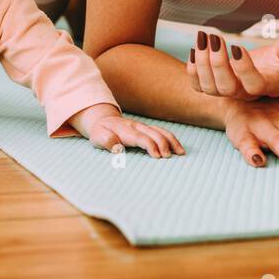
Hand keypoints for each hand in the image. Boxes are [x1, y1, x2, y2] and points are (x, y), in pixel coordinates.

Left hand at [68, 103, 184, 158]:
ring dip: (172, 141)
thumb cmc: (101, 132)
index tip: (158, 157)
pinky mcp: (147, 130)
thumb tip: (118, 148)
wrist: (103, 120)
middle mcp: (138, 127)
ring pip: (161, 131)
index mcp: (126, 130)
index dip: (151, 146)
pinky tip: (178, 149)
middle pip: (155, 134)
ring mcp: (144, 127)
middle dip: (164, 145)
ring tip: (181, 153)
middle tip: (169, 158)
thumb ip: (107, 141)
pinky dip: (172, 139)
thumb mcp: (97, 136)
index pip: (142, 138)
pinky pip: (162, 132)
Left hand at [187, 30, 278, 99]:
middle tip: (214, 36)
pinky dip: (192, 69)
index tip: (237, 45)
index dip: (243, 68)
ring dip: (201, 63)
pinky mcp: (218, 85)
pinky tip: (195, 48)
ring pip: (210, 88)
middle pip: (227, 89)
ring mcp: (231, 91)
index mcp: (271, 85)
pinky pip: (198, 86)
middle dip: (217, 63)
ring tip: (203, 36)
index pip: (254, 85)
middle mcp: (249, 93)